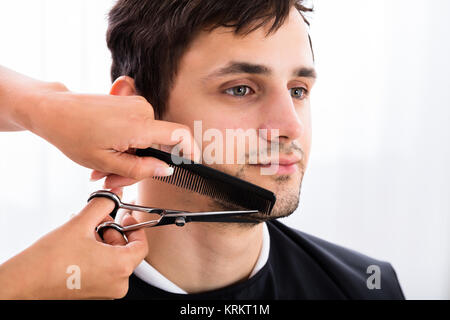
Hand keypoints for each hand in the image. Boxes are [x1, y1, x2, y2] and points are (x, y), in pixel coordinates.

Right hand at [0, 194, 147, 298]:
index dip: (134, 227)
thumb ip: (102, 205)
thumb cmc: (50, 260)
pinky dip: (96, 255)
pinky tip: (79, 245)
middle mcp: (116, 283)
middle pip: (126, 251)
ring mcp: (105, 291)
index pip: (141, 245)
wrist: (23, 284)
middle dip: (112, 231)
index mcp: (120, 267)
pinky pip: (103, 270)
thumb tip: (114, 194)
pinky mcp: (93, 293)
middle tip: (97, 221)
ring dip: (102, 242)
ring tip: (83, 232)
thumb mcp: (80, 223)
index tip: (125, 217)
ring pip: (113, 260)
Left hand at [31, 89, 199, 186]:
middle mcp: (142, 110)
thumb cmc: (73, 134)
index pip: (180, 135)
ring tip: (102, 168)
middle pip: (157, 145)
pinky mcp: (128, 102)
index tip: (192, 163)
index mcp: (139, 125)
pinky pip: (137, 128)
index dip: (191, 151)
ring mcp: (135, 104)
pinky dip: (124, 144)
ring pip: (145, 140)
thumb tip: (165, 169)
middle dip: (138, 166)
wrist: (54, 110)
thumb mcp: (106, 162)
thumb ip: (140, 169)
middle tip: (112, 180)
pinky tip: (105, 153)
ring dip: (128, 157)